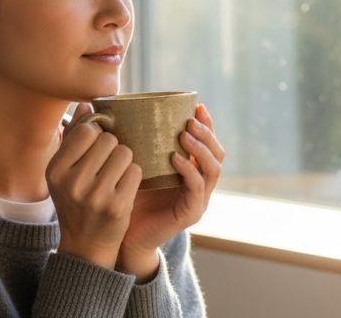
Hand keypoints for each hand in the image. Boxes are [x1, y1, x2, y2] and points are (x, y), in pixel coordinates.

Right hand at [46, 102, 141, 269]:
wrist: (85, 244)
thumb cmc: (76, 200)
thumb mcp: (64, 171)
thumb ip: (75, 137)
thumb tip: (87, 105)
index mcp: (56, 170)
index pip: (87, 131)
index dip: (98, 133)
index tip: (97, 146)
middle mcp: (72, 182)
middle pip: (109, 140)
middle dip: (114, 147)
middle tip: (108, 164)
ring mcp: (95, 196)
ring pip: (125, 153)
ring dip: (125, 161)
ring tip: (116, 175)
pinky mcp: (117, 206)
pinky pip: (136, 171)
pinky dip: (133, 176)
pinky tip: (124, 188)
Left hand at [116, 104, 224, 279]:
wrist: (123, 235)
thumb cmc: (128, 196)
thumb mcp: (139, 164)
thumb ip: (141, 142)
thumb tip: (124, 109)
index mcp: (192, 171)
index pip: (209, 144)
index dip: (207, 125)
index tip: (197, 106)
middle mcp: (201, 185)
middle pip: (217, 154)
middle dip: (207, 134)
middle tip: (191, 119)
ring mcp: (199, 200)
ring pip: (213, 170)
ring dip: (200, 149)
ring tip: (184, 134)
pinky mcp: (191, 213)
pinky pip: (197, 188)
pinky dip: (188, 170)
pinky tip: (174, 158)